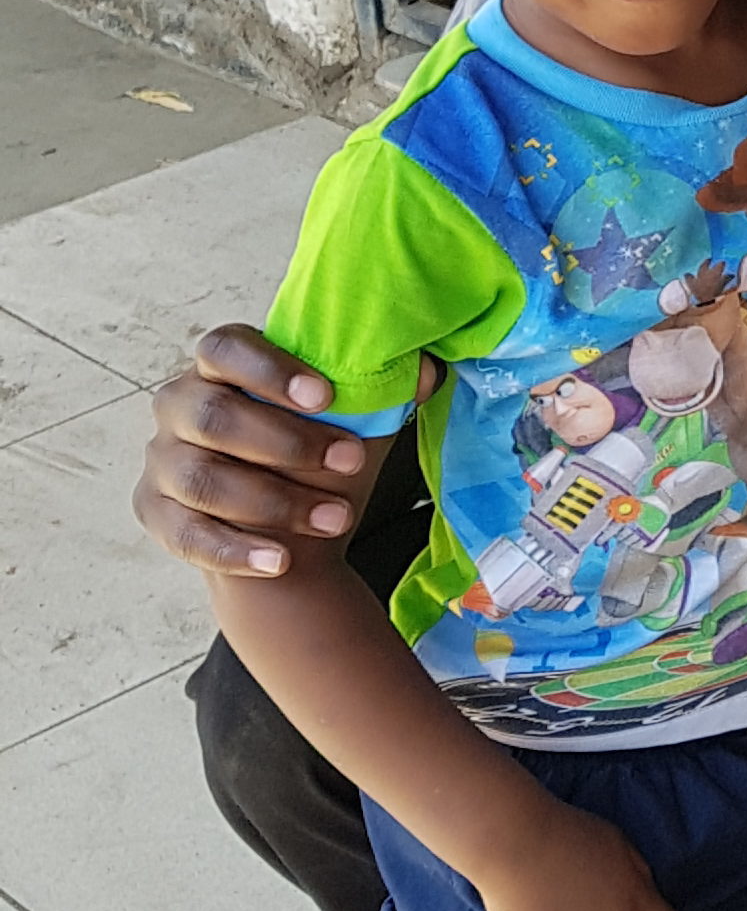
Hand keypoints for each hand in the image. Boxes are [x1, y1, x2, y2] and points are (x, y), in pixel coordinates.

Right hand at [135, 327, 426, 575]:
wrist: (290, 531)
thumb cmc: (316, 459)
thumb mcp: (352, 422)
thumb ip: (382, 390)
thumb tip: (426, 370)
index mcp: (218, 367)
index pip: (225, 348)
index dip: (271, 370)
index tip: (326, 395)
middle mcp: (179, 407)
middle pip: (214, 417)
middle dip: (287, 443)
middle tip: (350, 462)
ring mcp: (163, 462)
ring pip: (204, 480)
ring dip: (274, 502)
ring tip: (337, 520)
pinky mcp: (155, 513)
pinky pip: (187, 535)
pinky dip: (235, 551)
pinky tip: (278, 562)